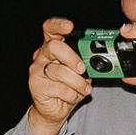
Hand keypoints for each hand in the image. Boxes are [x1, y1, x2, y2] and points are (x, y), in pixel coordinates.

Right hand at [27, 18, 89, 134]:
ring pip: (59, 71)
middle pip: (54, 47)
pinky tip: (73, 96)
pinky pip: (59, 88)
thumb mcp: (80, 72)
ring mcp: (36, 70)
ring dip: (78, 83)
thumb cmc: (67, 87)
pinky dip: (72, 94)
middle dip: (72, 58)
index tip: (69, 26)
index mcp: (52, 47)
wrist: (54, 109)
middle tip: (82, 69)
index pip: (50, 29)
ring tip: (84, 89)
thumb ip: (85, 63)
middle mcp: (42, 55)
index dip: (58, 25)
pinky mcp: (36, 85)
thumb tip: (99, 59)